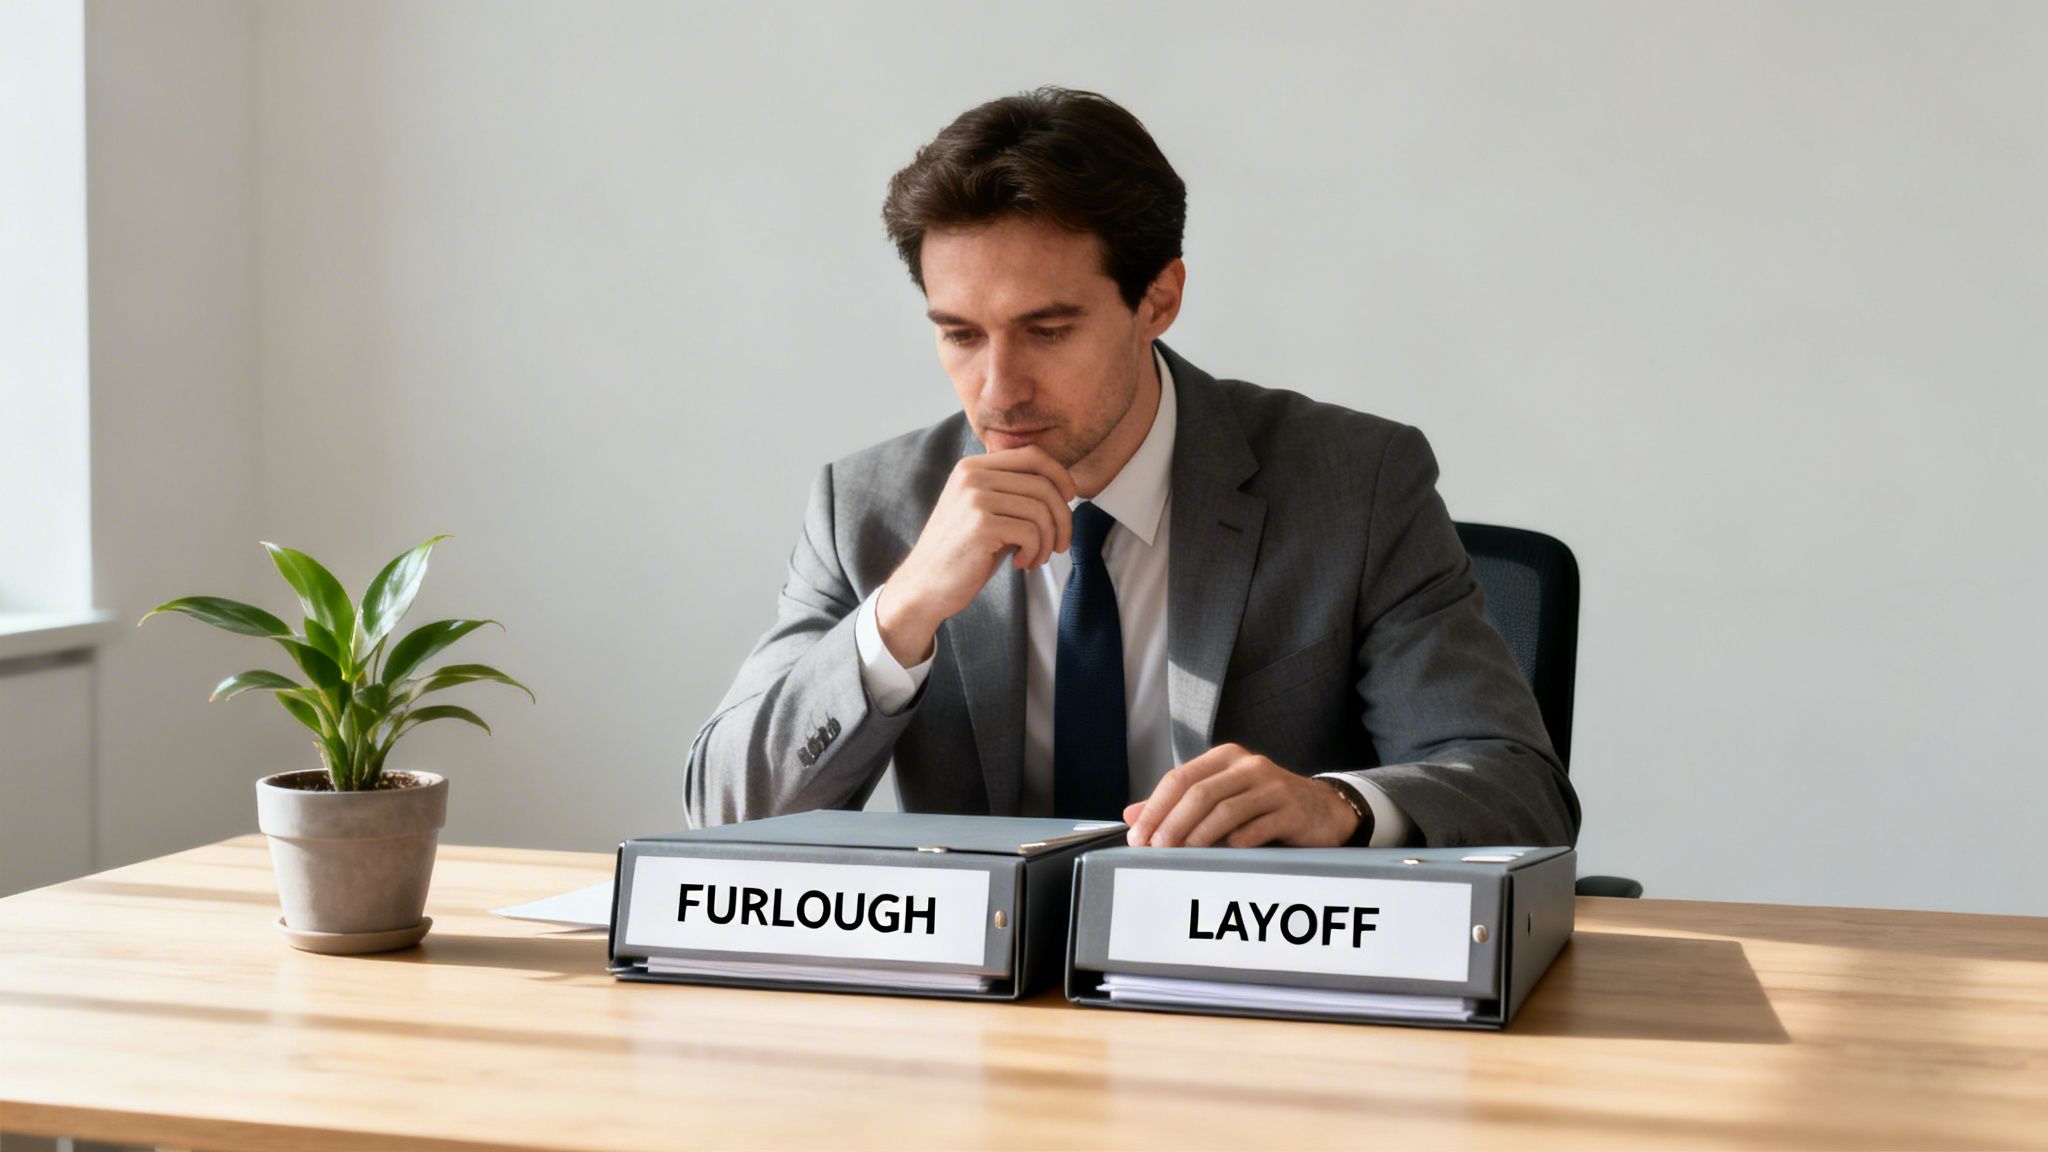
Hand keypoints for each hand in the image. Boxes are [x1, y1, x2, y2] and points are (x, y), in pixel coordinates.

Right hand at [877, 446, 1076, 665]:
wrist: (924, 585)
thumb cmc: (962, 552)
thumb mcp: (987, 512)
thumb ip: (1015, 494)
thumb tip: (1064, 488)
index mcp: (973, 467)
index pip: (1032, 455)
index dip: (1060, 475)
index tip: (1070, 499)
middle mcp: (973, 475)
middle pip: (1043, 484)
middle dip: (1062, 517)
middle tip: (1058, 544)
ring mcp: (975, 498)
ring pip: (1041, 509)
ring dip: (1047, 540)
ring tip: (1035, 558)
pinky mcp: (980, 525)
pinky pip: (1031, 532)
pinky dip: (1034, 552)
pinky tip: (1021, 563)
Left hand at [1121, 744, 1360, 847]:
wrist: (1322, 809)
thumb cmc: (1264, 804)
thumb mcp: (1222, 796)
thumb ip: (1177, 805)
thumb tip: (1131, 816)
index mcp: (1224, 759)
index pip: (1179, 779)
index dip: (1154, 808)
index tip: (1138, 837)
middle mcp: (1248, 766)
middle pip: (1199, 793)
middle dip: (1172, 823)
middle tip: (1156, 849)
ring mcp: (1272, 786)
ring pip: (1226, 810)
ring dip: (1198, 836)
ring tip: (1182, 855)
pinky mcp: (1292, 810)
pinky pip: (1258, 827)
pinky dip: (1236, 842)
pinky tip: (1223, 854)